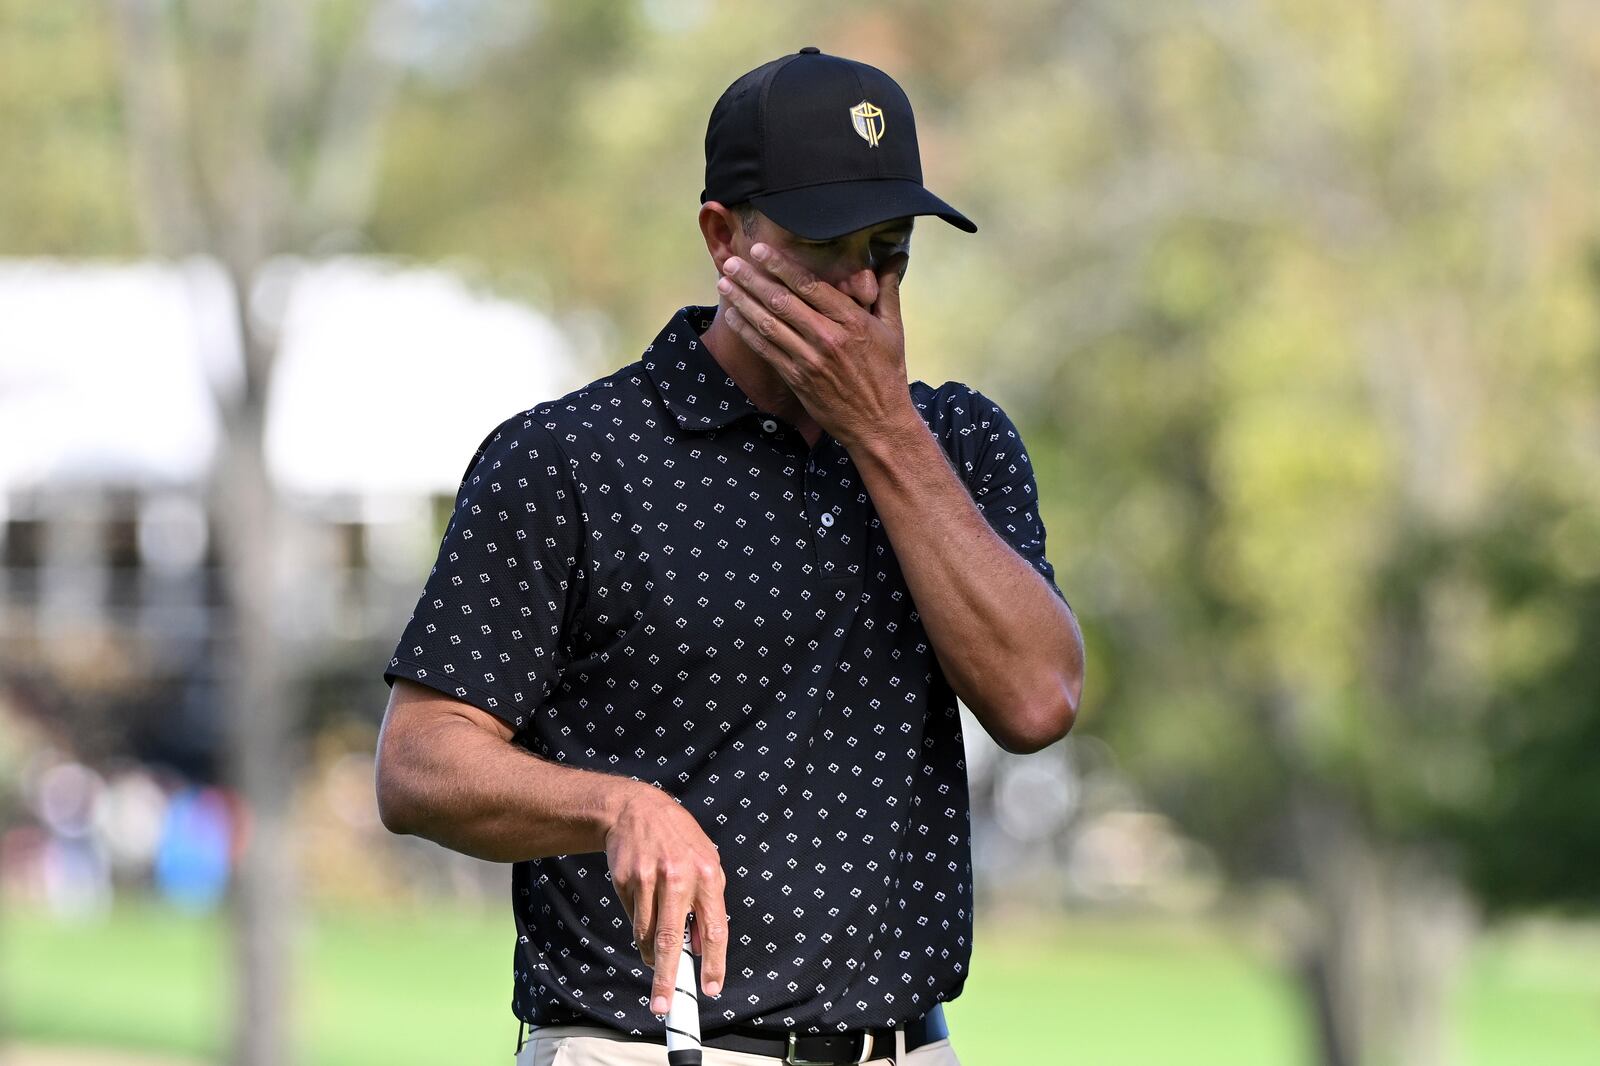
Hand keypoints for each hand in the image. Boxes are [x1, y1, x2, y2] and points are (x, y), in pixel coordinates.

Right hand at [604, 784, 728, 1015]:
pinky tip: (645, 924)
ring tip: (656, 962)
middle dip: (668, 979)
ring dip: (652, 956)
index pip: (715, 929)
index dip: (714, 963)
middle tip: (665, 1007)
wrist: (636, 809)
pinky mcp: (625, 881)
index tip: (710, 989)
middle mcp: (679, 877)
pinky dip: (640, 932)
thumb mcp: (705, 861)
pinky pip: (633, 920)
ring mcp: (649, 879)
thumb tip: (701, 947)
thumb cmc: (678, 840)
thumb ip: (708, 902)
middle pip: (672, 940)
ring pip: (648, 935)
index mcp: (707, 875)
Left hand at [716, 242, 918, 448]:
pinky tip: (733, 316)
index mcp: (852, 321)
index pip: (810, 286)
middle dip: (753, 279)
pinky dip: (747, 331)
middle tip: (731, 261)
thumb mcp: (894, 330)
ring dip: (743, 301)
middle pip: (782, 301)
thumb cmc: (887, 374)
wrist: (878, 423)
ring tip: (724, 282)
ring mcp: (810, 360)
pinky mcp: (798, 379)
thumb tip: (895, 257)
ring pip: (769, 324)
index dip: (781, 265)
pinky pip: (766, 350)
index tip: (760, 251)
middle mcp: (828, 338)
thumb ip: (887, 290)